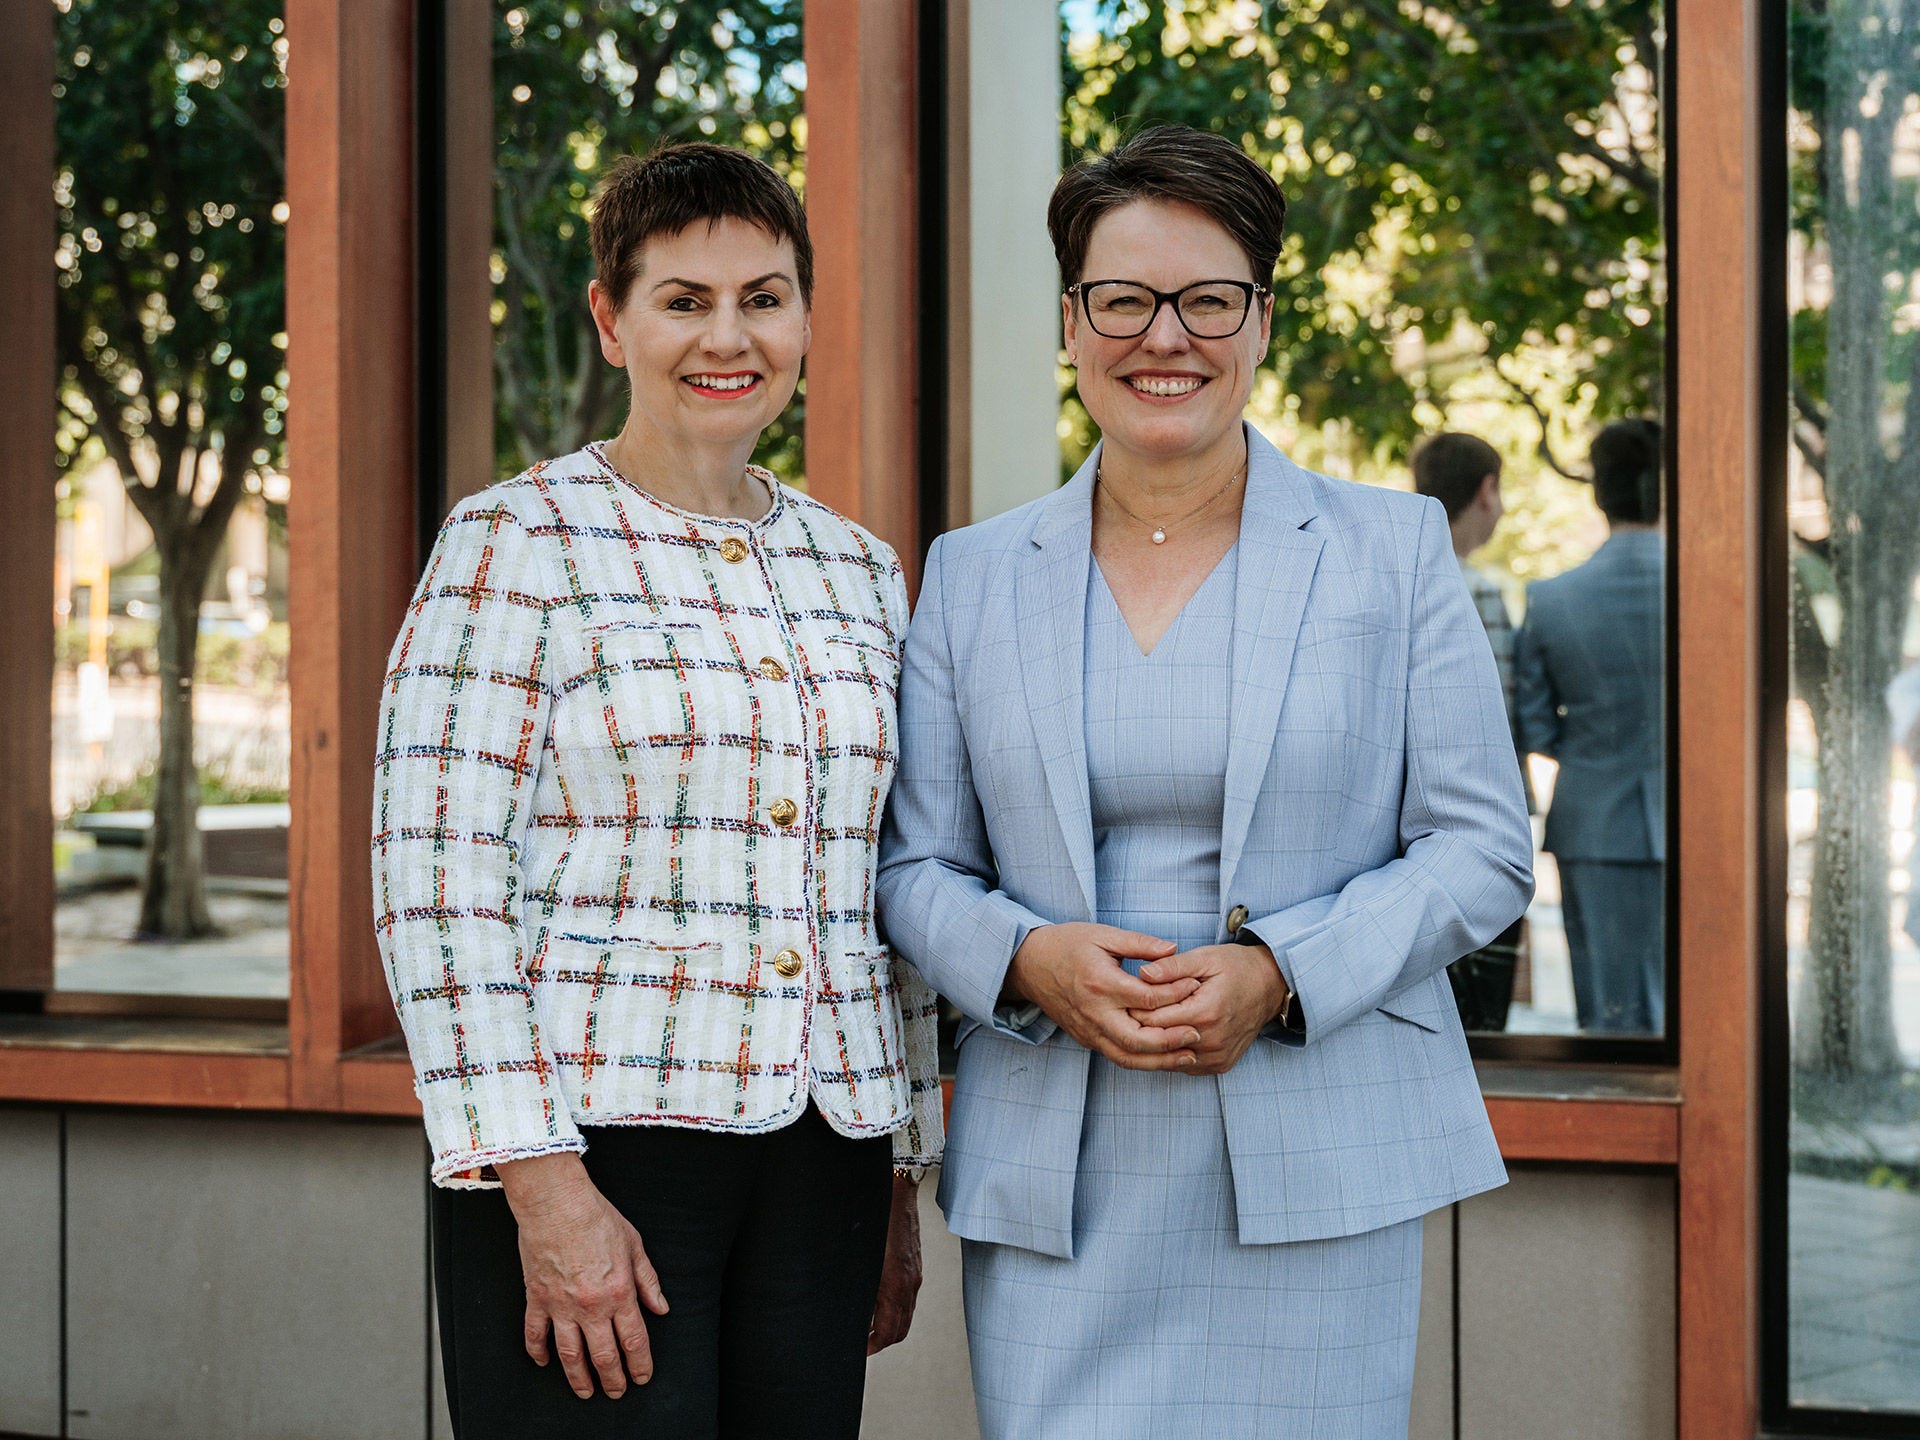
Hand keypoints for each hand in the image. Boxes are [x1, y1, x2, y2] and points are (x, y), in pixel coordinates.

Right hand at [497, 1153, 668, 1399]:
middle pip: (604, 1356)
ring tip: (586, 1393)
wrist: (557, 1203)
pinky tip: (544, 1364)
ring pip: (570, 1355)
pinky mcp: (536, 1298)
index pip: (634, 1340)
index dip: (640, 1364)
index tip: (642, 1377)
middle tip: (617, 1393)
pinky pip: (535, 1334)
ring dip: (579, 1379)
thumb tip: (661, 1308)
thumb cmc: (597, 1218)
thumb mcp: (635, 1245)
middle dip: (613, 1380)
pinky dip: (538, 1353)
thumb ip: (648, 1281)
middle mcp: (591, 1306)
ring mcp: (561, 1305)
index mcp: (619, 1293)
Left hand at [868, 1174, 922, 1353]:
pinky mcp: (915, 1265)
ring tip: (867, 1326)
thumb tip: (851, 1312)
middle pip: (901, 1330)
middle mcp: (909, 1284)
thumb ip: (858, 1288)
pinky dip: (896, 1310)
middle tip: (862, 1343)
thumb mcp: (860, 1259)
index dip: (873, 1347)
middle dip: (882, 1341)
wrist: (897, 1192)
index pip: (888, 1332)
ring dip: (890, 1326)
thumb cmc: (874, 1220)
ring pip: (907, 1315)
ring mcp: (915, 1275)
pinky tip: (878, 1302)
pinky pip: (909, 1298)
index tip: (859, 1350)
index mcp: (894, 1285)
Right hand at [1005, 923, 1201, 1069]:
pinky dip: (1142, 1060)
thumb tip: (1173, 949)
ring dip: (1160, 1061)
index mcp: (1100, 983)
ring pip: (1127, 1057)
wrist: (1028, 964)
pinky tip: (1163, 1057)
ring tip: (1188, 1056)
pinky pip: (1116, 1056)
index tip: (1196, 986)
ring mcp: (1088, 1030)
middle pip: (1137, 1039)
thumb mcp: (1103, 934)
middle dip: (1170, 1041)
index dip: (1176, 993)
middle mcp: (1094, 1012)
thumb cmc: (1066, 944)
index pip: (1147, 997)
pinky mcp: (1085, 1038)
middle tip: (1198, 1035)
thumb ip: (1140, 943)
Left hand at [1135, 942, 1290, 1075]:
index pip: (1152, 1019)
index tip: (1127, 996)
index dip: (1135, 1007)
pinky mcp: (1220, 1065)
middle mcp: (1212, 1041)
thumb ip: (1172, 967)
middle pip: (1157, 1041)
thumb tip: (1143, 973)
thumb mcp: (1204, 958)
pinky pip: (1184, 1065)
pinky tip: (1169, 1034)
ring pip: (1168, 1058)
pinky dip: (1173, 1052)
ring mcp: (1217, 1057)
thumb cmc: (1236, 968)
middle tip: (1131, 1009)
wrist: (1269, 986)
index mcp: (1206, 1012)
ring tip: (1149, 1021)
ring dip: (1156, 1042)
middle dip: (1140, 1026)